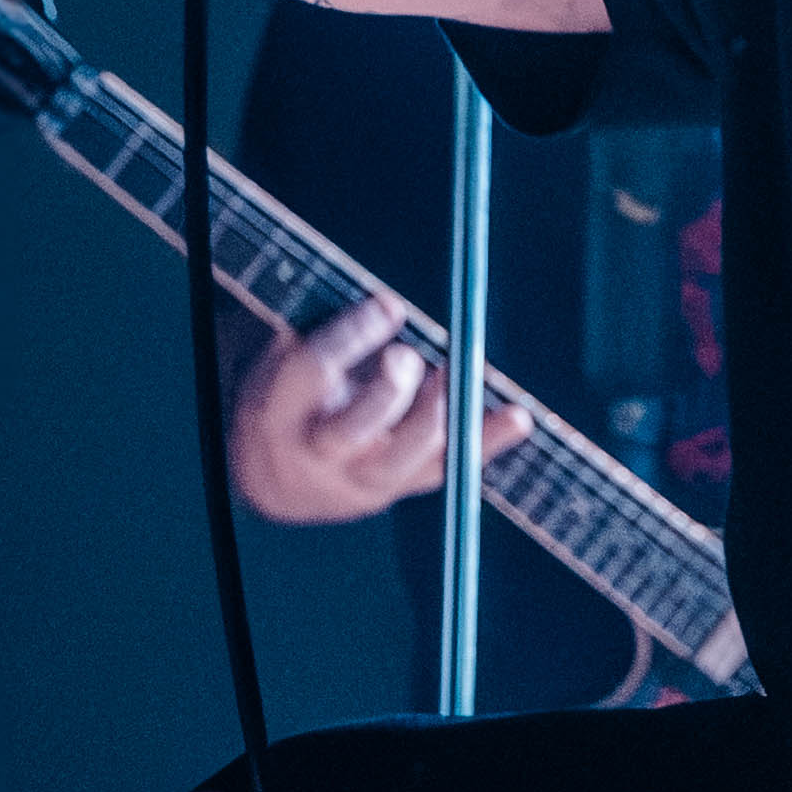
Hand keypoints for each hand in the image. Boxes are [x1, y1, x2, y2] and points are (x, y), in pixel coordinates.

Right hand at [229, 293, 528, 525]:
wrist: (273, 478)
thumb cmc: (289, 398)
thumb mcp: (283, 361)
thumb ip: (322, 329)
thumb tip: (386, 298)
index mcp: (276, 410)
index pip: (311, 373)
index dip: (351, 338)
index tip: (389, 306)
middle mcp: (313, 454)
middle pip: (353, 428)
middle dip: (390, 390)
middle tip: (410, 357)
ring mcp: (354, 482)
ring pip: (403, 459)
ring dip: (441, 414)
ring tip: (456, 373)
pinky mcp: (391, 494)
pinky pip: (442, 473)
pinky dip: (483, 444)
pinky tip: (517, 419)